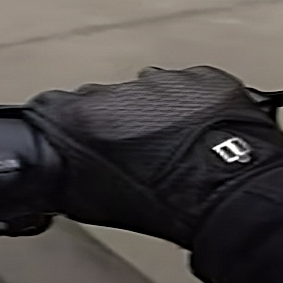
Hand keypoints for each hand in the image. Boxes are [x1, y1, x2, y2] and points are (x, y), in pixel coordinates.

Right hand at [23, 66, 282, 247]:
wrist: (227, 198)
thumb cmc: (163, 203)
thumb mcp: (91, 201)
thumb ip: (65, 173)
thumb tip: (56, 169)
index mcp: (87, 115)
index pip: (55, 104)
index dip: (65, 122)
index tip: (74, 133)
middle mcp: (122, 89)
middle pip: (105, 96)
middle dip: (113, 116)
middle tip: (132, 149)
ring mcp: (166, 81)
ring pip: (151, 89)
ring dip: (155, 108)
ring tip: (172, 142)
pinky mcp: (205, 79)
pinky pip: (193, 86)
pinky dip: (195, 103)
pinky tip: (200, 130)